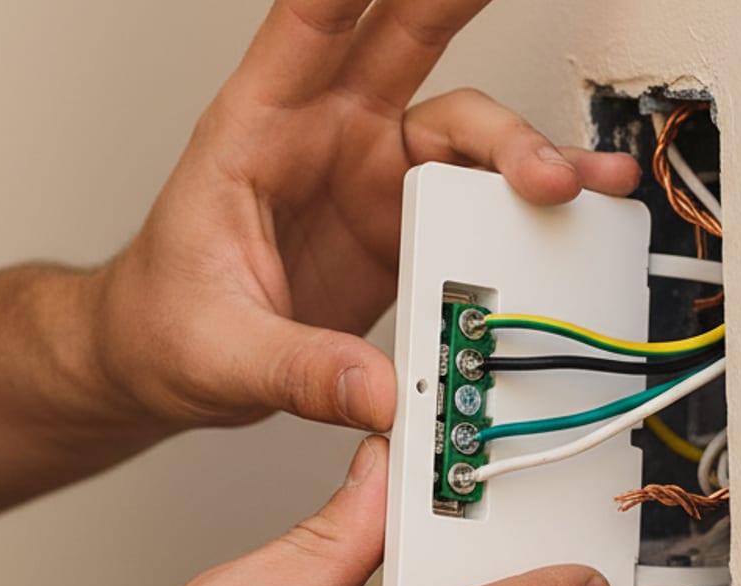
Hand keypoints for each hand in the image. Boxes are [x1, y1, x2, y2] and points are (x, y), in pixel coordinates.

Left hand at [88, 0, 641, 431]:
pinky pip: (482, 196)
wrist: (166, 364)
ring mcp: (374, 172)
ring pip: (465, 126)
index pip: (306, 26)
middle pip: (403, 39)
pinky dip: (531, 202)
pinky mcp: (409, 223)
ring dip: (522, 146)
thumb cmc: (168, 324)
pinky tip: (574, 204)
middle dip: (455, 3)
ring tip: (569, 181)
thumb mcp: (219, 350)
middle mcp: (325, 132)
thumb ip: (298, 369)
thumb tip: (376, 391)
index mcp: (256, 129)